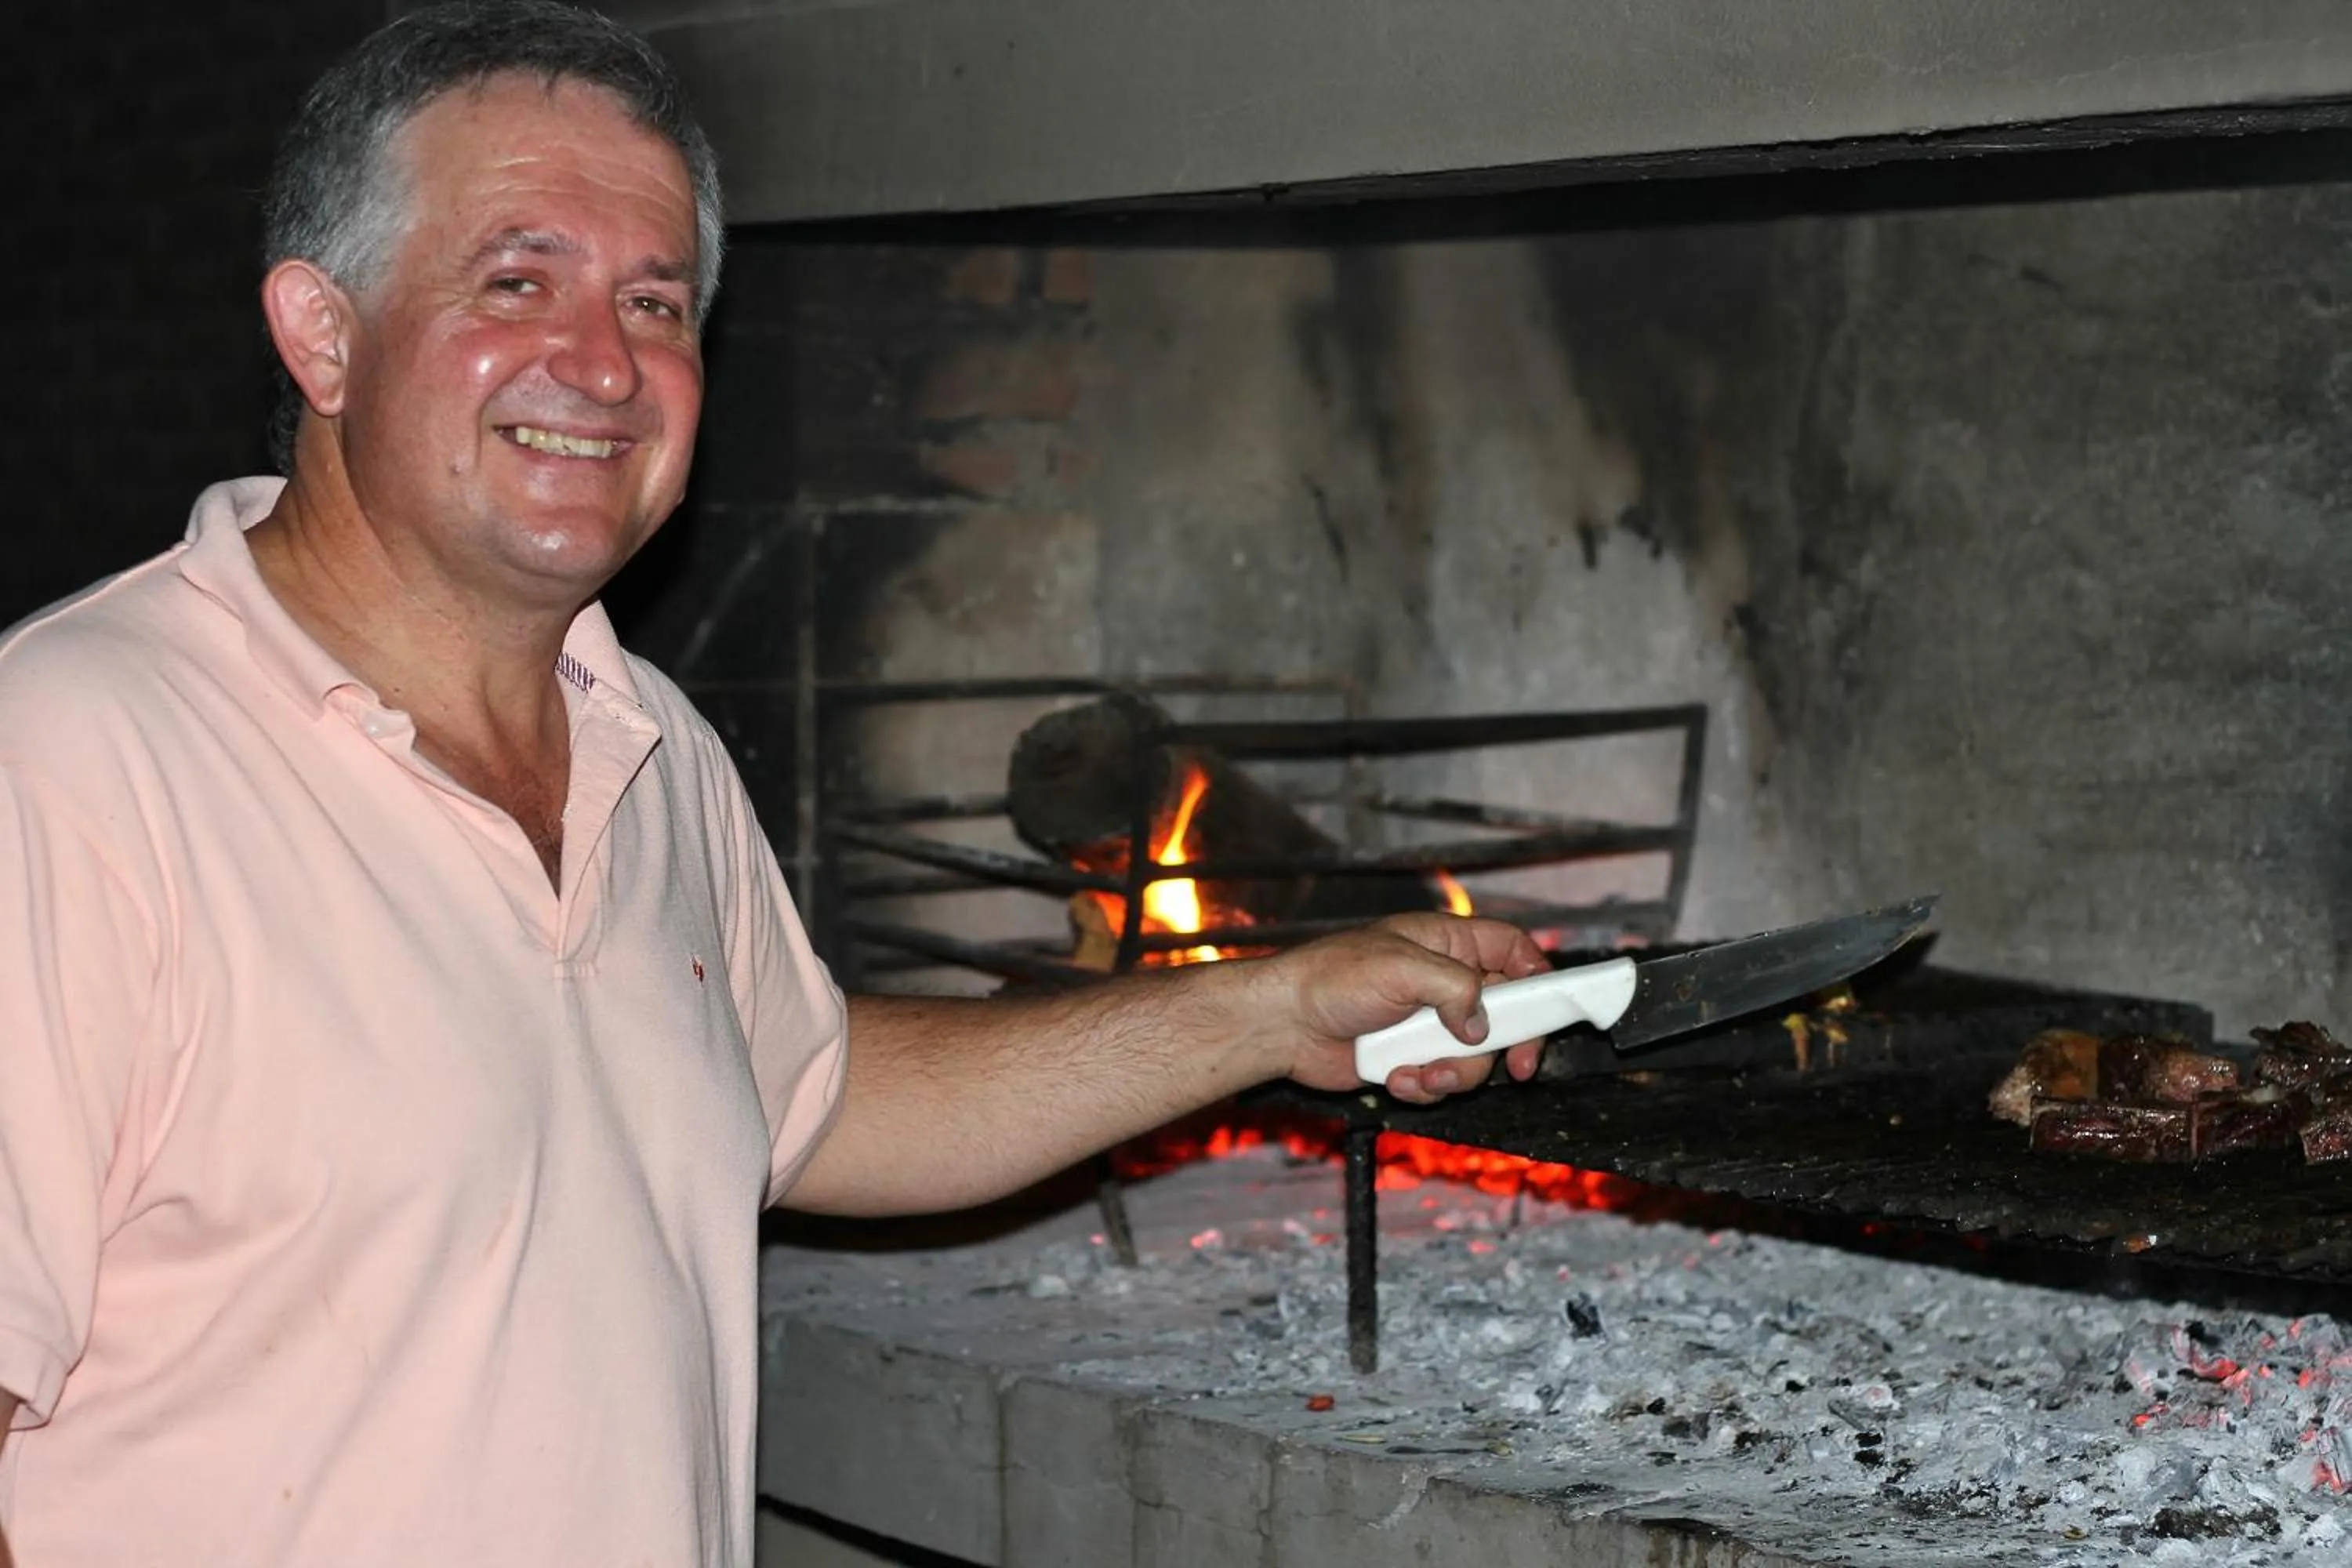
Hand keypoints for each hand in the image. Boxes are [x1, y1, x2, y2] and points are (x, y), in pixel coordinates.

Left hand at [1265, 912, 1550, 1103]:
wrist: (1282, 1025)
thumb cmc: (1330, 979)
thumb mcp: (1402, 968)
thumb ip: (1456, 989)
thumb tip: (1484, 1024)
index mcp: (1447, 944)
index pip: (1512, 950)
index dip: (1538, 977)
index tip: (1551, 1008)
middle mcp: (1443, 983)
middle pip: (1506, 1014)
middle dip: (1508, 1045)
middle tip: (1518, 1068)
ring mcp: (1428, 1023)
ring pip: (1476, 1056)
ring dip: (1456, 1073)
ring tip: (1421, 1073)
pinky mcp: (1410, 1058)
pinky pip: (1442, 1080)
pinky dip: (1424, 1086)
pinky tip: (1395, 1077)